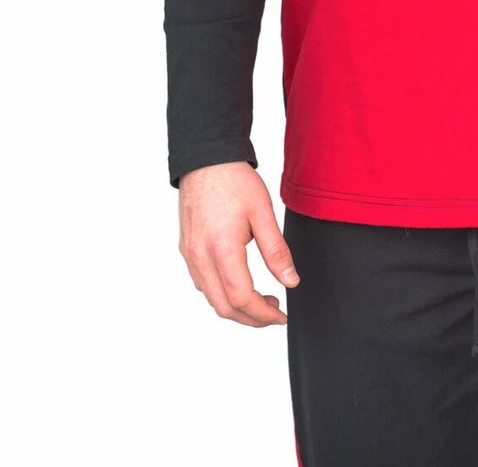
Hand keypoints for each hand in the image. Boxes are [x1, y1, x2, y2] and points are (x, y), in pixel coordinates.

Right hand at [178, 162, 298, 326]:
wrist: (206, 160)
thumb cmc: (235, 181)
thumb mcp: (263, 212)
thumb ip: (277, 251)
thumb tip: (291, 281)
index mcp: (222, 248)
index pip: (241, 297)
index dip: (263, 314)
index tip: (281, 315)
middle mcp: (200, 257)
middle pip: (223, 307)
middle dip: (251, 318)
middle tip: (275, 312)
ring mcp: (189, 254)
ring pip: (211, 298)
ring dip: (236, 307)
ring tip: (262, 298)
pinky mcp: (186, 249)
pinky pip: (202, 283)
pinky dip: (221, 293)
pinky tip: (240, 283)